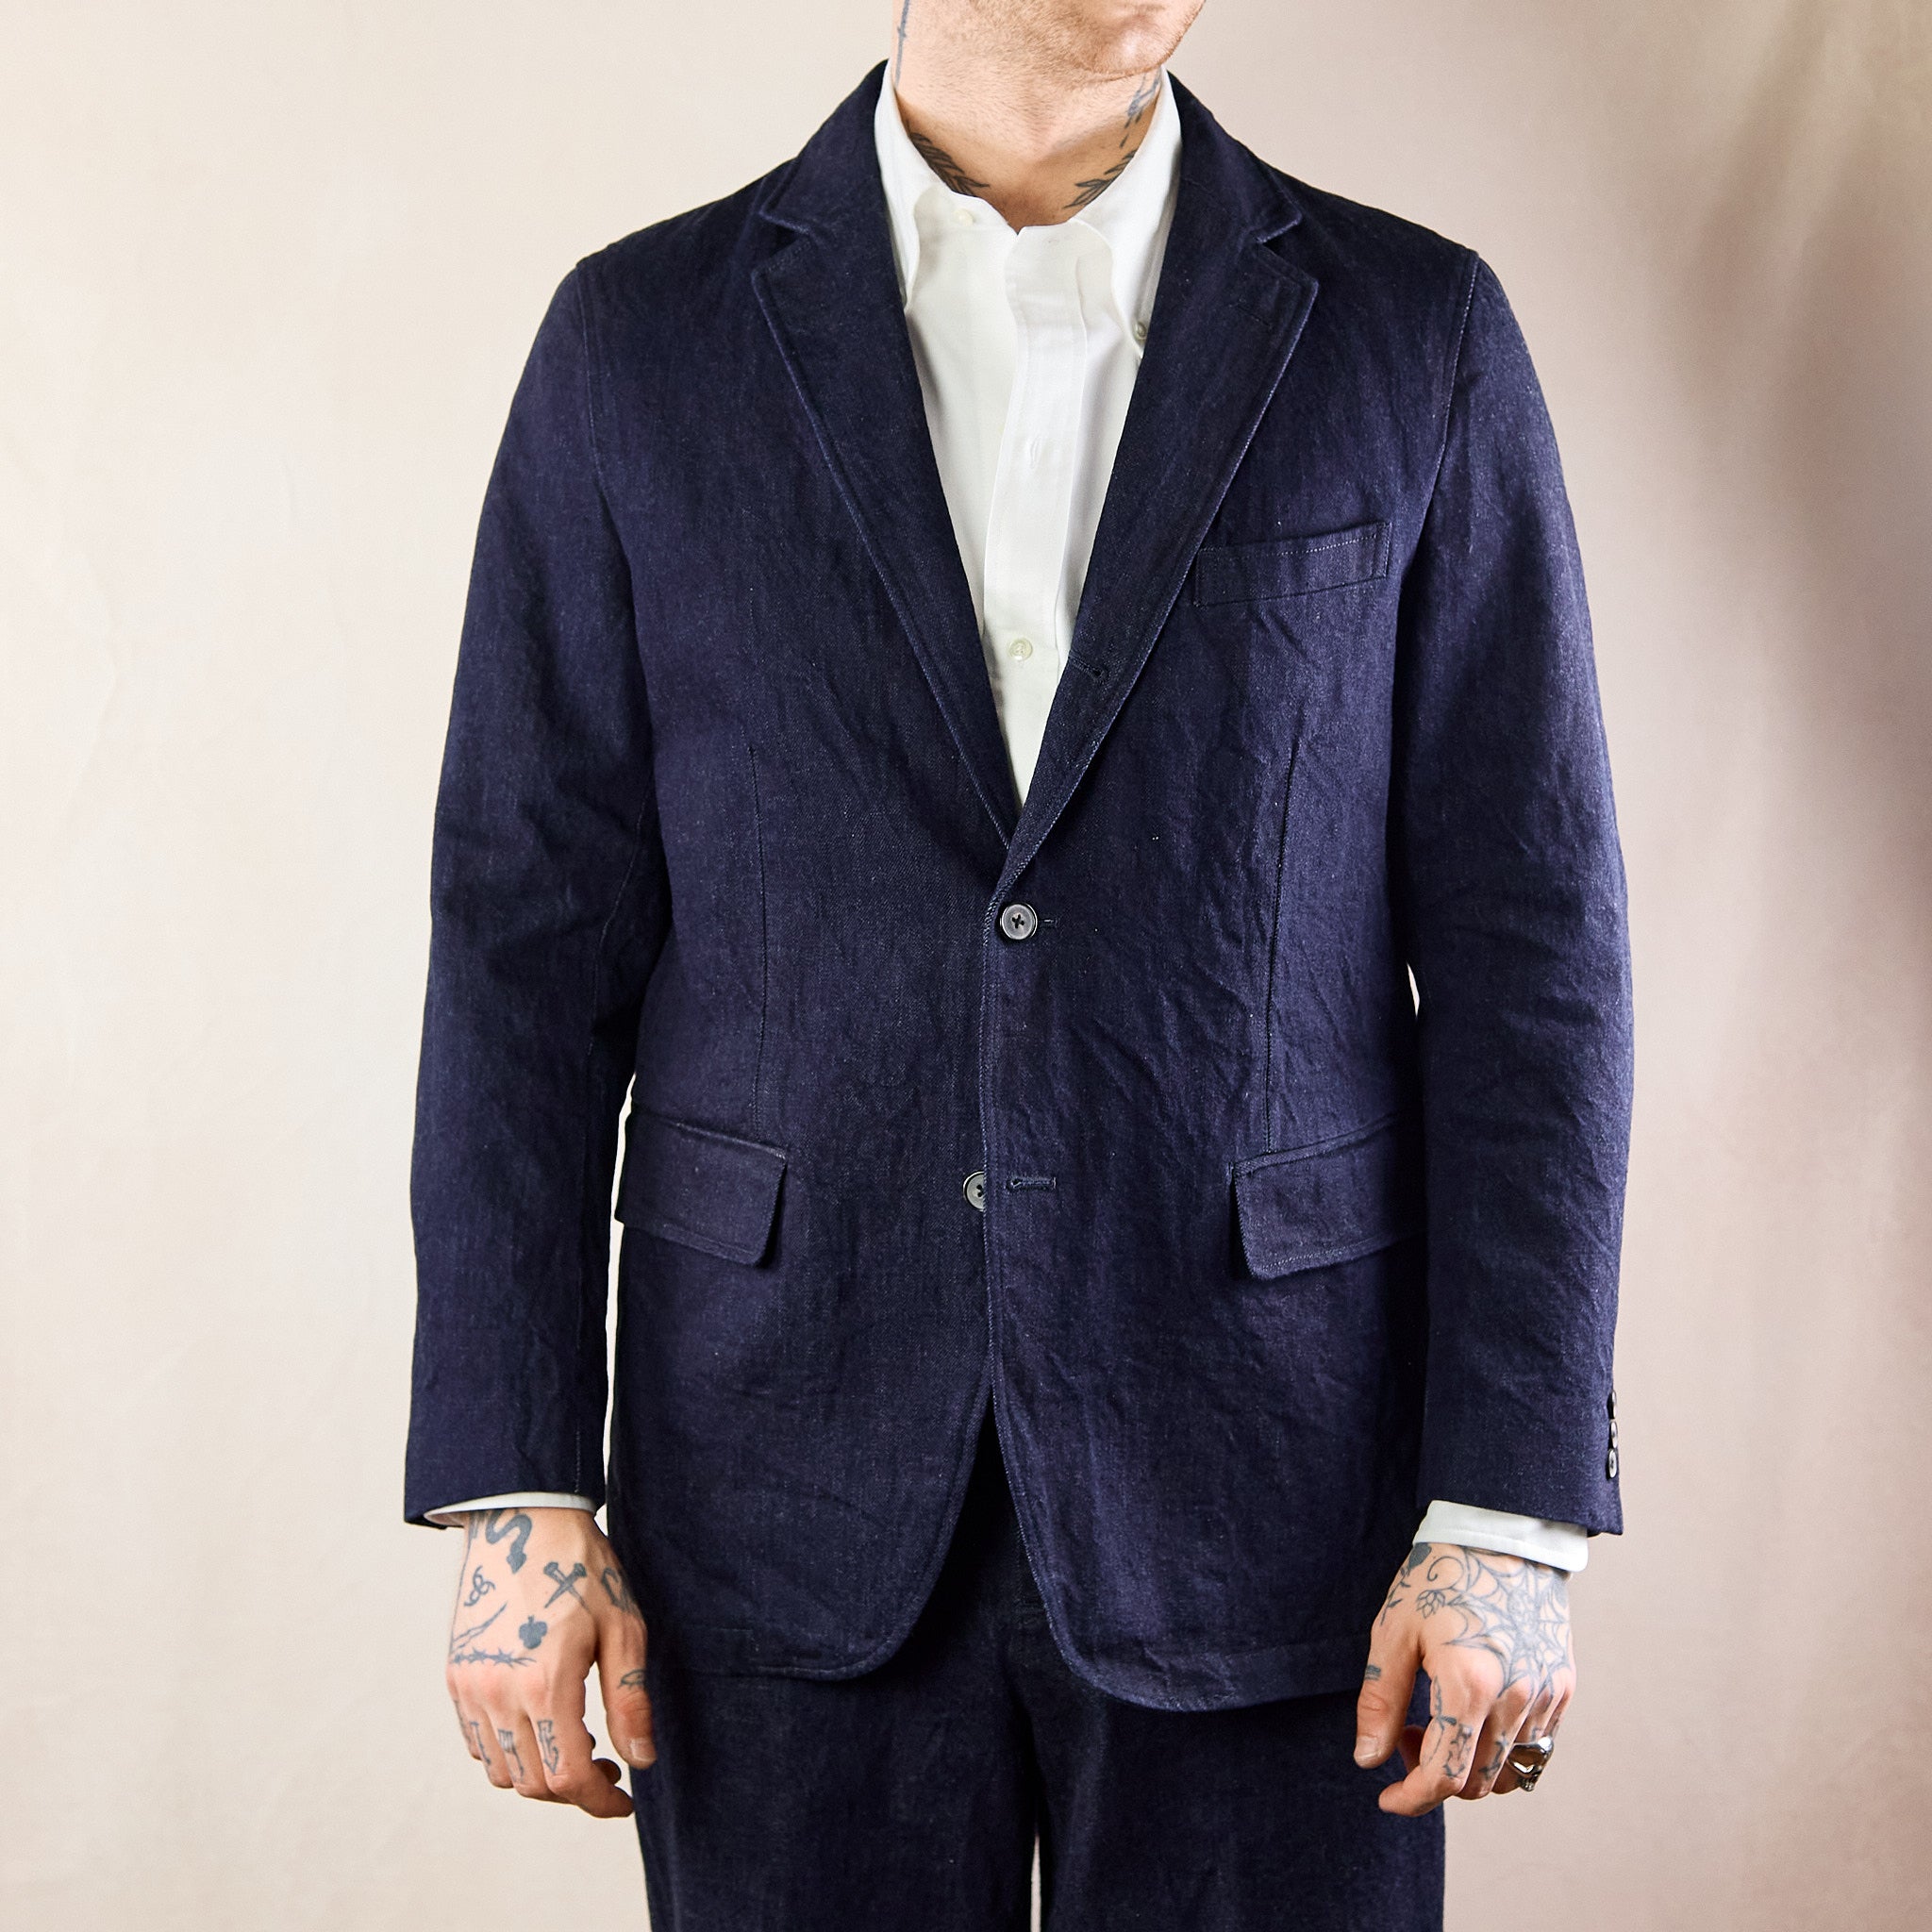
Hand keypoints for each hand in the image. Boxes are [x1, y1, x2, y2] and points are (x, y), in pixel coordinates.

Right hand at [444, 1506, 655, 1817]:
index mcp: (545, 1684)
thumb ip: (630, 1701)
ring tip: (576, 1740)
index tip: (624, 1799)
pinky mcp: (455, 1676)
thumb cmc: (581, 1568)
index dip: (599, 1802)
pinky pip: (477, 1743)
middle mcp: (498, 1693)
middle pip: (534, 1783)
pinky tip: (540, 1723)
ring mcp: (470, 1686)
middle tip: (607, 1763)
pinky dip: (508, 1752)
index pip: (568, 1777)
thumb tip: (642, 1761)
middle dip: (575, 1789)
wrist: (524, 1519)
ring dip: (540, 1773)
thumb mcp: (623, 1628)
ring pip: (502, 1771)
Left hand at [1353, 1542, 1574, 1813]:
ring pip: (1510, 1772)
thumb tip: (1368, 1759)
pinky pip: (1537, 1747)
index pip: (1444, 1777)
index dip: (1411, 1798)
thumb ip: (1380, 1701)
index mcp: (1469, 1685)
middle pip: (1476, 1781)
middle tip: (1408, 1734)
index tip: (1387, 1796)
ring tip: (1442, 1723)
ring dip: (1470, 1768)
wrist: (1500, 1532)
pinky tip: (1477, 1714)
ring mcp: (1546, 1694)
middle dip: (1435, 1776)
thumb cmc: (1440, 1576)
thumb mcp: (1393, 1631)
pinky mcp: (1563, 1685)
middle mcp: (1516, 1698)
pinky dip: (1504, 1750)